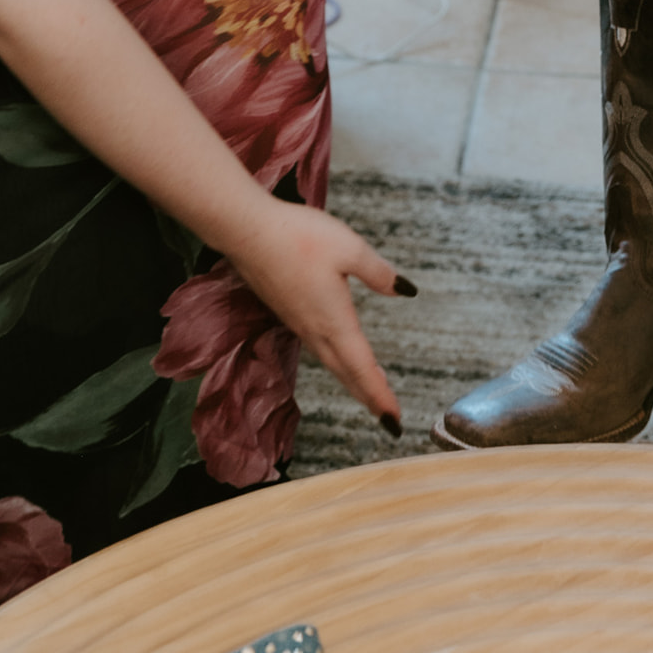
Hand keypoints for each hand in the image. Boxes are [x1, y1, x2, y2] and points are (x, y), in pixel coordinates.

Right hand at [228, 194, 409, 431]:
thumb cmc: (298, 237)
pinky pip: (316, 346)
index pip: (362, 368)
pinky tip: (337, 350)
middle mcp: (315, 329)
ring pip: (330, 361)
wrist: (247, 232)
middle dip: (368, 395)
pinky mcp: (286, 310)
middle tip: (386, 415)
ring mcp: (298, 321)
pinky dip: (335, 360)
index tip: (394, 421)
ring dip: (351, 379)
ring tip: (368, 388)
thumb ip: (378, 272)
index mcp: (334, 321)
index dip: (380, 396)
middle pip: (346, 373)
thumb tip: (406, 291)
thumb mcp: (350, 248)